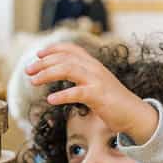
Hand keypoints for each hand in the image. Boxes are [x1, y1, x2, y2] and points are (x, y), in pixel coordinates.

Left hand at [25, 42, 157, 143]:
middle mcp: (94, 68)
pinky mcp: (98, 96)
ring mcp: (97, 81)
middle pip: (64, 58)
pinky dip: (62, 95)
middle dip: (43, 63)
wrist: (134, 114)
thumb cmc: (113, 102)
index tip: (38, 54)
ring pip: (68, 69)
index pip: (71, 49)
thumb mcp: (96, 85)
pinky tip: (50, 100)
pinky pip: (77, 93)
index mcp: (93, 65)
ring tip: (33, 81)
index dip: (53, 49)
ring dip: (47, 74)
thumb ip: (82, 78)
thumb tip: (63, 77)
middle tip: (28, 70)